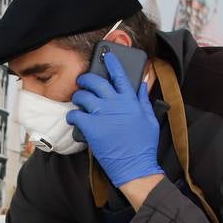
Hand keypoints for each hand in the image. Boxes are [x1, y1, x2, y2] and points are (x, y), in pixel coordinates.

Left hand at [65, 52, 163, 187]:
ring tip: (78, 101)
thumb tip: (143, 83)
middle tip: (83, 81)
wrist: (135, 166)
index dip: (112, 63)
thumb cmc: (144, 145)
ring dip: (78, 97)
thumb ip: (144, 99)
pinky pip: (75, 115)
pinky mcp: (91, 127)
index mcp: (130, 100)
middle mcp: (115, 103)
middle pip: (96, 82)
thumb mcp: (150, 119)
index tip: (106, 56)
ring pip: (83, 96)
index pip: (120, 75)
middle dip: (87, 78)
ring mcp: (102, 114)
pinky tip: (74, 119)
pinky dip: (72, 116)